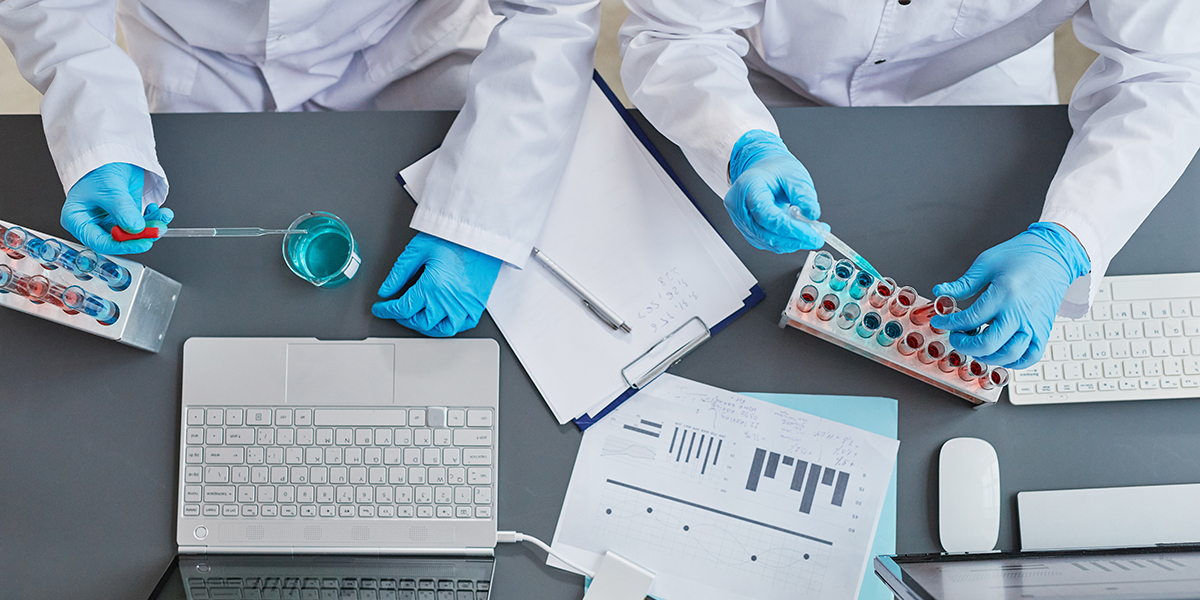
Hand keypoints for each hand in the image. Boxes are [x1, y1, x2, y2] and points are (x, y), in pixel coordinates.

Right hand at [61, 162, 172, 253]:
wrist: (111, 151)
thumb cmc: (98, 166)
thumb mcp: (110, 188)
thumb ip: (122, 210)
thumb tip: (135, 228)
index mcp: (77, 219)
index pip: (99, 241)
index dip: (122, 245)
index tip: (142, 242)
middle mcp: (93, 222)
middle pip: (119, 239)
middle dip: (141, 235)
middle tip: (157, 229)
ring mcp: (110, 219)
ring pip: (133, 232)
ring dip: (151, 226)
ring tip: (163, 217)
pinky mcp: (124, 214)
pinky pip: (140, 223)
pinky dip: (153, 218)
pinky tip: (158, 210)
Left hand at [372, 232, 502, 336]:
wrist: (480, 235)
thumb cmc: (454, 239)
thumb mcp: (419, 249)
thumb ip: (399, 272)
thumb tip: (386, 289)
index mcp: (433, 286)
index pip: (403, 308)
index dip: (387, 310)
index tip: (381, 308)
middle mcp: (449, 300)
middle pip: (421, 322)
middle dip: (404, 319)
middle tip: (397, 311)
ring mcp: (465, 305)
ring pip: (441, 330)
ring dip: (426, 327)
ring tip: (417, 317)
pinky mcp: (476, 304)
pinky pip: (462, 326)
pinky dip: (449, 326)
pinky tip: (442, 318)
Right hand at [725, 129, 826, 252]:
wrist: (762, 170)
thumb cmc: (774, 170)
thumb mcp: (794, 174)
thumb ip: (803, 194)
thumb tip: (812, 214)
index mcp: (748, 187)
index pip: (767, 216)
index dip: (791, 229)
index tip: (813, 234)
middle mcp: (739, 206)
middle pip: (765, 233)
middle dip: (794, 239)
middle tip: (816, 238)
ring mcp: (741, 220)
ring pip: (766, 241)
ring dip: (791, 242)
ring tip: (811, 234)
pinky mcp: (748, 230)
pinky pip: (766, 242)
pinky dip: (785, 242)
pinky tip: (798, 235)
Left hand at [930, 222, 1089, 368]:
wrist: (1055, 254)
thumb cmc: (1023, 255)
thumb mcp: (987, 263)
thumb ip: (963, 283)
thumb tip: (941, 291)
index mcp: (1004, 294)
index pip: (970, 319)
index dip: (949, 324)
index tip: (940, 322)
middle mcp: (1020, 313)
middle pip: (988, 344)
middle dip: (964, 345)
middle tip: (956, 336)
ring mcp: (1034, 324)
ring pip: (1009, 355)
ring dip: (987, 356)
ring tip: (976, 345)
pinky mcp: (1044, 330)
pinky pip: (1031, 357)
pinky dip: (1014, 362)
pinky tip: (999, 353)